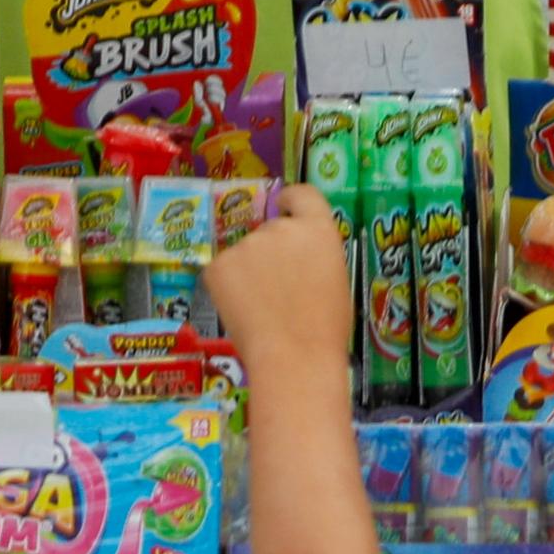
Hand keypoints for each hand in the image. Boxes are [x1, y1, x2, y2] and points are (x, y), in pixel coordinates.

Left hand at [203, 197, 359, 381]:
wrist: (295, 359)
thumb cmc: (326, 329)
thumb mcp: (336, 279)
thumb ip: (316, 255)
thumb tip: (298, 256)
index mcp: (317, 229)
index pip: (301, 194)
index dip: (291, 200)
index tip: (284, 208)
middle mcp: (280, 227)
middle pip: (270, 229)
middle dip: (270, 252)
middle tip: (276, 288)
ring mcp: (246, 244)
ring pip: (244, 253)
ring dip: (248, 271)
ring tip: (261, 307)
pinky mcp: (218, 264)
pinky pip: (222, 271)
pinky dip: (227, 287)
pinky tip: (242, 312)